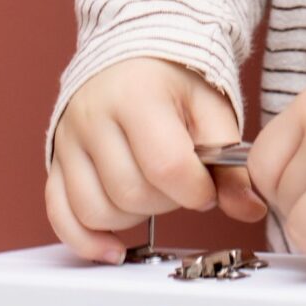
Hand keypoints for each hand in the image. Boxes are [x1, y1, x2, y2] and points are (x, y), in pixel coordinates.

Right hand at [45, 57, 266, 262]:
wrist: (132, 58)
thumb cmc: (173, 82)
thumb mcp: (211, 110)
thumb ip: (230, 163)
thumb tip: (249, 208)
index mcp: (136, 95)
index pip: (166, 165)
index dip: (196, 190)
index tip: (206, 187)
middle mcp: (93, 116)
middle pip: (130, 193)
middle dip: (166, 203)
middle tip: (180, 185)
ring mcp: (68, 140)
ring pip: (96, 210)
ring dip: (132, 219)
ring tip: (151, 194)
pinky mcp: (55, 160)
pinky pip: (60, 214)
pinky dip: (85, 239)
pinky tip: (112, 248)